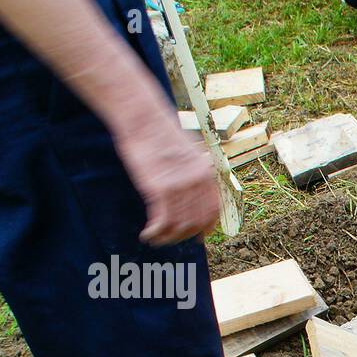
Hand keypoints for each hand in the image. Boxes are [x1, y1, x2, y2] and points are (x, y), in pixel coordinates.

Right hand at [113, 115, 220, 245]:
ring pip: (179, 226)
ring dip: (167, 238)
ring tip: (156, 239)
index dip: (206, 227)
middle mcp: (197, 182)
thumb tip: (193, 187)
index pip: (213, 211)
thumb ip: (194, 171)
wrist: (143, 117)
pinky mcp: (159, 188)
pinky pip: (162, 221)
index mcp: (206, 174)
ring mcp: (179, 186)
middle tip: (170, 238)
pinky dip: (155, 233)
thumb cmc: (160, 133)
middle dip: (183, 235)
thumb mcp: (188, 151)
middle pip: (196, 222)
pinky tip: (147, 234)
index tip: (197, 236)